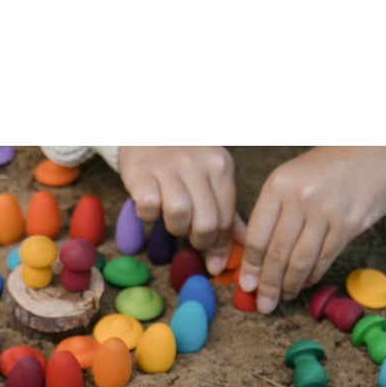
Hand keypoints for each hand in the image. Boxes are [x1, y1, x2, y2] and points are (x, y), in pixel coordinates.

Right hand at [117, 146, 237, 272]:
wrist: (148, 128)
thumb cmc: (183, 161)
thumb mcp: (212, 178)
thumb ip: (227, 212)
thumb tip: (244, 246)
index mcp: (221, 166)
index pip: (226, 217)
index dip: (219, 244)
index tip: (212, 257)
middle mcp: (198, 163)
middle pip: (206, 221)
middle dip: (200, 241)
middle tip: (192, 240)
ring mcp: (168, 166)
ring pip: (179, 214)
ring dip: (176, 229)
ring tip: (173, 224)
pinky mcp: (141, 173)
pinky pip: (149, 206)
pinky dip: (149, 216)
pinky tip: (151, 209)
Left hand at [238, 147, 385, 312]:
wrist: (377, 145)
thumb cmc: (328, 166)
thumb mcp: (292, 178)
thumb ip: (274, 213)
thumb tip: (257, 257)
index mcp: (278, 185)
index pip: (257, 237)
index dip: (251, 267)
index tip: (247, 286)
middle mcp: (300, 198)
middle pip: (277, 254)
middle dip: (268, 285)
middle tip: (264, 305)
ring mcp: (326, 211)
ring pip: (301, 261)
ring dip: (290, 285)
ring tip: (283, 297)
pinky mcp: (349, 223)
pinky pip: (324, 258)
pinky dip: (313, 275)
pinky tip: (306, 282)